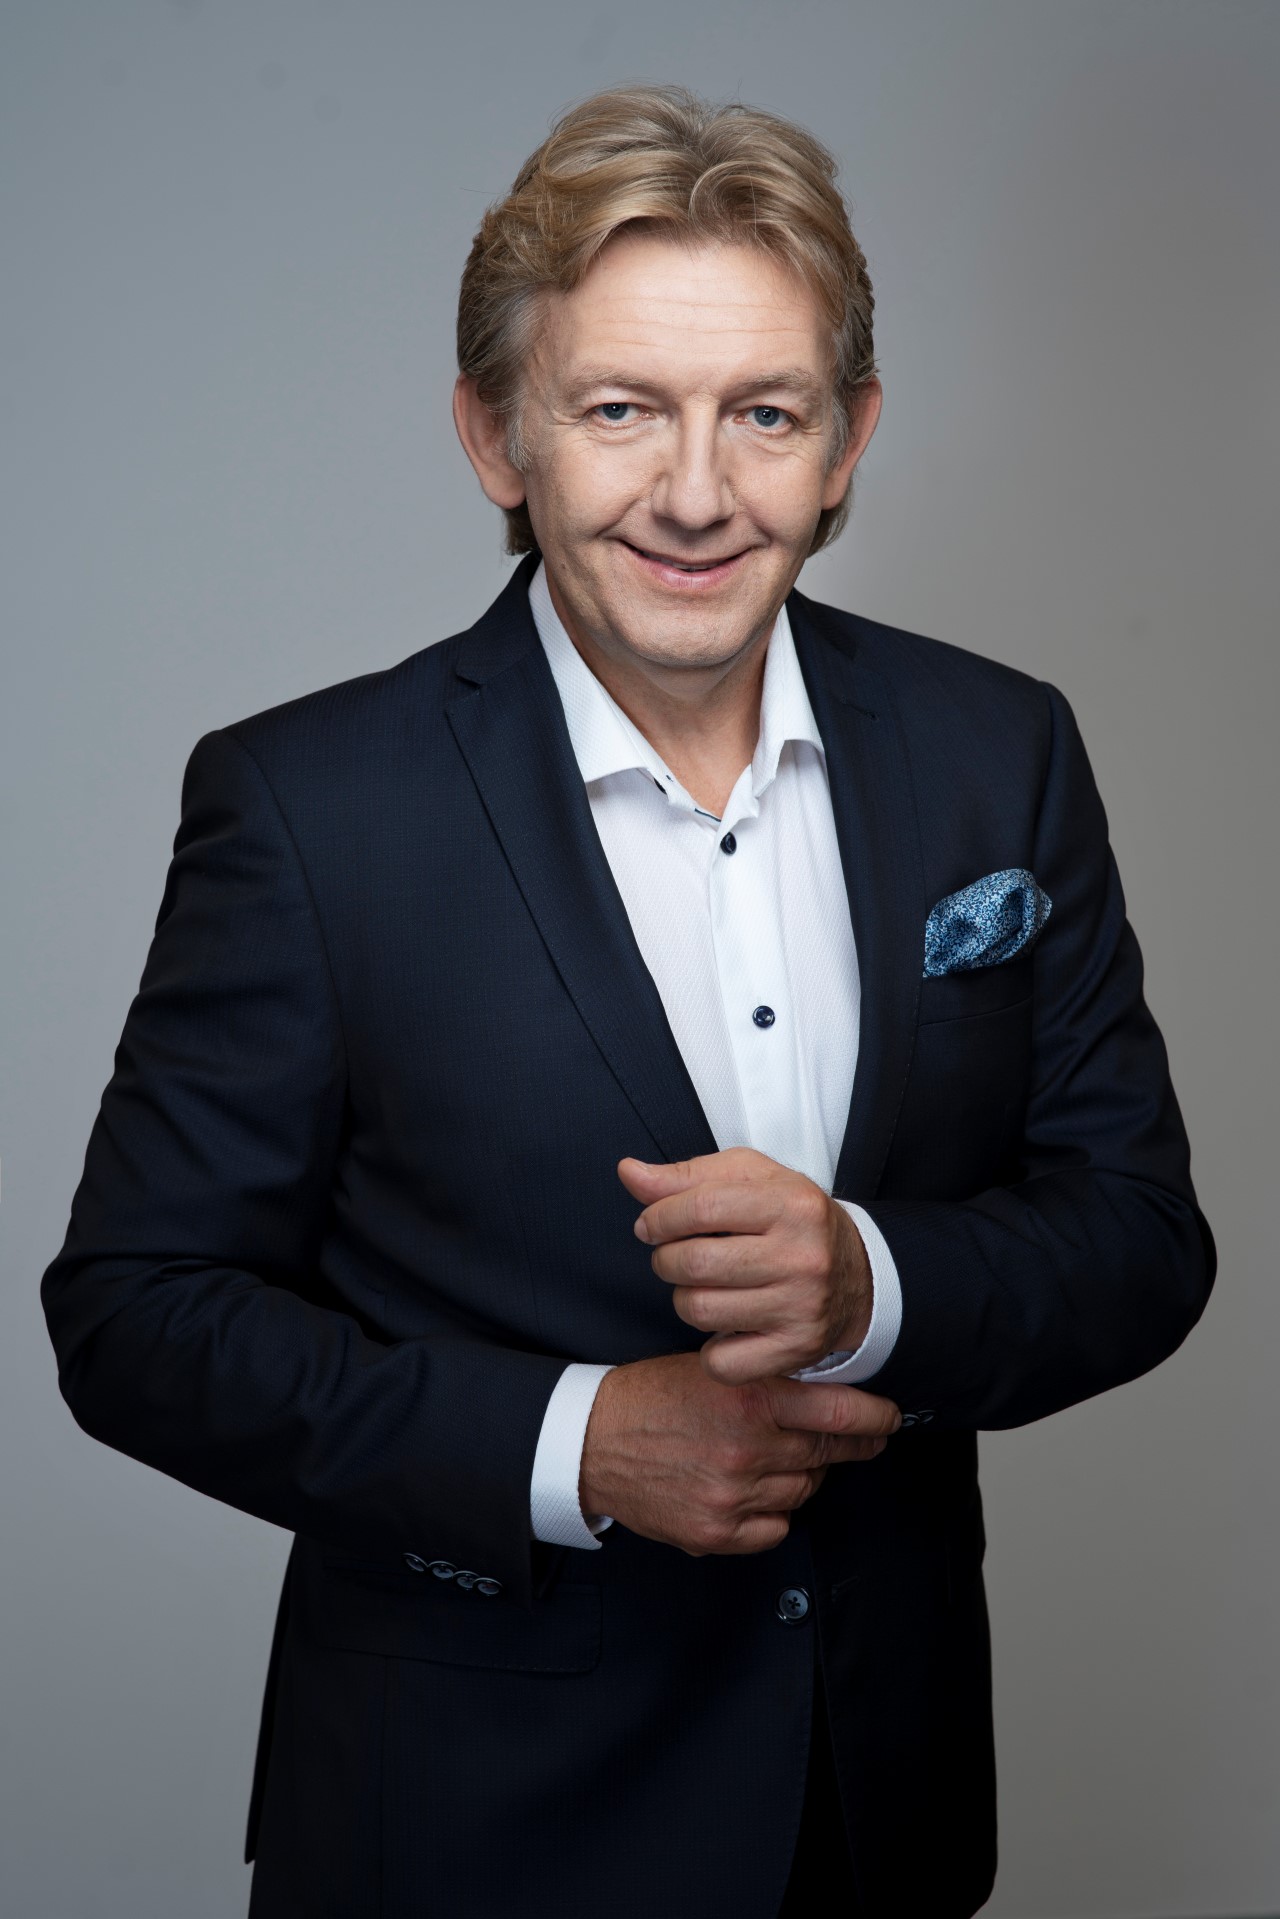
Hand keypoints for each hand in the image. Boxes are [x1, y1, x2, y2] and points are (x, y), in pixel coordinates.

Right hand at [579, 1353, 900, 1555]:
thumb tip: (828, 1392)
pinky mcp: (717, 1531)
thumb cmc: (650, 1398)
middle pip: (826, 1452)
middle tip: (862, 1439)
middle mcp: (748, 1448)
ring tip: (773, 1457)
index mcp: (750, 1399)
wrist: (593, 1441)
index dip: (875, 1417)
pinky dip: (774, 1512)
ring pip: (803, 1490)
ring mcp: (734, 1495)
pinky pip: (775, 1528)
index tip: (889, 1419)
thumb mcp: (712, 1368)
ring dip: (801, 1474)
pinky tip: (753, 1491)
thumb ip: (769, 1382)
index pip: (839, 1411)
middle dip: (850, 1445)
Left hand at [618, 1149, 873, 1384]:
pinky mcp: (796, 1350)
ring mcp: (802, 1307)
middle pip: (694, 1262)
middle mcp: (803, 1256)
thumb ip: (685, 1176)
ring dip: (685, 1299)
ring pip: (700, 1311)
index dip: (658, 1217)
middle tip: (674, 1257)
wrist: (859, 1276)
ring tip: (703, 1287)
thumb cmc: (791, 1220)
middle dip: (666, 1259)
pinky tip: (726, 1326)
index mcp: (791, 1204)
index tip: (650, 1224)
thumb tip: (629, 1173)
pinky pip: (722, 1362)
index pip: (700, 1208)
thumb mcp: (748, 1181)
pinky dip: (711, 1349)